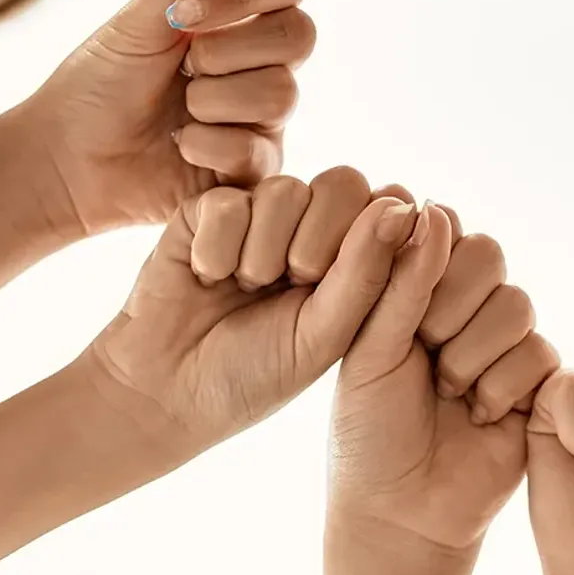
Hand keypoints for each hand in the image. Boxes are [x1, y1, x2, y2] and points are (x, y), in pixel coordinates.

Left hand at [16, 0, 309, 240]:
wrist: (68, 158)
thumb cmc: (101, 82)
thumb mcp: (136, 20)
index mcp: (240, 17)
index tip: (184, 12)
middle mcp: (262, 62)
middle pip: (299, 35)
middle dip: (228, 49)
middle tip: (183, 65)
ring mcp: (263, 116)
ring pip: (281, 93)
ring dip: (212, 99)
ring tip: (179, 110)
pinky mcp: (254, 168)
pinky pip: (257, 148)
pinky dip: (206, 144)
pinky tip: (179, 145)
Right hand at [86, 180, 419, 449]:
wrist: (167, 392)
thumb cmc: (256, 373)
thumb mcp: (324, 334)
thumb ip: (368, 271)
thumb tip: (406, 205)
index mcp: (352, 257)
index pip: (387, 206)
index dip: (368, 236)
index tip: (336, 288)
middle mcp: (310, 227)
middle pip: (343, 182)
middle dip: (318, 242)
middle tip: (290, 286)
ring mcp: (259, 214)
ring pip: (285, 190)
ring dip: (263, 252)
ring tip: (244, 288)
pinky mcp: (206, 209)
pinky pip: (229, 202)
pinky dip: (217, 249)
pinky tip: (207, 278)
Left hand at [329, 206, 560, 553]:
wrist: (400, 509)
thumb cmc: (368, 430)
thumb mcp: (371, 349)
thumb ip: (400, 280)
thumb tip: (431, 208)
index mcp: (412, 285)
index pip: (442, 228)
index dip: (427, 266)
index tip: (398, 316)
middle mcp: (460, 304)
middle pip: (488, 255)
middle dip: (451, 309)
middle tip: (424, 356)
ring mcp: (501, 340)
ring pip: (516, 303)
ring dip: (474, 354)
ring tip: (447, 393)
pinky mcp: (538, 380)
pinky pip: (540, 352)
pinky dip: (503, 386)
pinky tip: (478, 416)